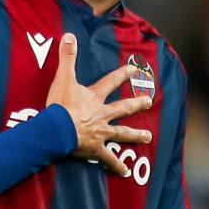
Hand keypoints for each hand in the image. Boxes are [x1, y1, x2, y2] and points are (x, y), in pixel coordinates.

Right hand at [46, 33, 152, 175]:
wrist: (57, 130)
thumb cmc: (60, 105)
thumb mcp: (63, 78)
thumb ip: (67, 57)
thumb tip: (69, 35)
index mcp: (94, 97)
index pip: (111, 82)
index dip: (122, 74)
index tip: (134, 69)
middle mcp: (102, 114)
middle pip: (123, 108)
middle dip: (137, 104)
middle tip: (150, 102)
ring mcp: (101, 132)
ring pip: (122, 133)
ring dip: (135, 135)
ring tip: (149, 137)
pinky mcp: (95, 149)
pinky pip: (108, 159)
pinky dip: (116, 166)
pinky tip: (124, 172)